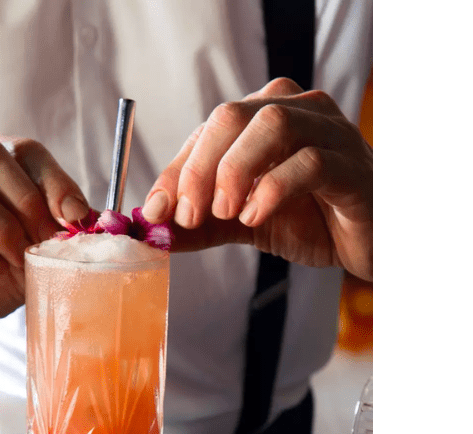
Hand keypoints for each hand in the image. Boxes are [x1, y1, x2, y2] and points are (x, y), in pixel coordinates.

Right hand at [0, 128, 88, 323]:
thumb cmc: (11, 265)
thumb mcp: (44, 243)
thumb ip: (66, 225)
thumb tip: (102, 219)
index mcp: (1, 158)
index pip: (29, 152)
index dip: (55, 183)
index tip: (76, 217)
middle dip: (28, 206)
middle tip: (45, 242)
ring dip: (5, 231)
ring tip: (19, 259)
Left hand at [142, 78, 372, 280]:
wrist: (363, 242)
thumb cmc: (306, 220)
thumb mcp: (239, 222)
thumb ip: (198, 223)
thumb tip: (150, 229)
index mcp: (262, 118)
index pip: (207, 131)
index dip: (176, 169)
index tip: (155, 210)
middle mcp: (295, 112)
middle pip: (232, 116)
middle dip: (199, 168)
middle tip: (188, 214)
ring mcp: (328, 132)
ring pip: (272, 126)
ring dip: (235, 171)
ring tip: (226, 213)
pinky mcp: (352, 165)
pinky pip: (310, 162)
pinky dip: (273, 189)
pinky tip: (256, 217)